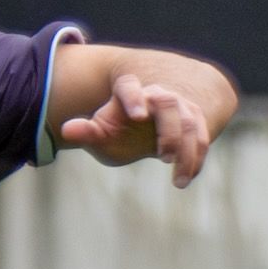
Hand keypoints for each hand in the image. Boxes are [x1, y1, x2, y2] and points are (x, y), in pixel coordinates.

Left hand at [57, 76, 218, 184]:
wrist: (147, 126)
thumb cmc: (118, 130)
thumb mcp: (100, 133)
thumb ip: (86, 132)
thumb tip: (66, 130)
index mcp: (128, 91)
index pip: (129, 87)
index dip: (134, 98)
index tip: (138, 116)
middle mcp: (156, 95)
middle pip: (168, 103)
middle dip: (170, 130)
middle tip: (163, 157)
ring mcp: (179, 106)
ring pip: (190, 123)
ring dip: (187, 152)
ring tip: (178, 181)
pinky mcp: (195, 121)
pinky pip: (201, 137)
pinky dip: (197, 159)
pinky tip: (186, 179)